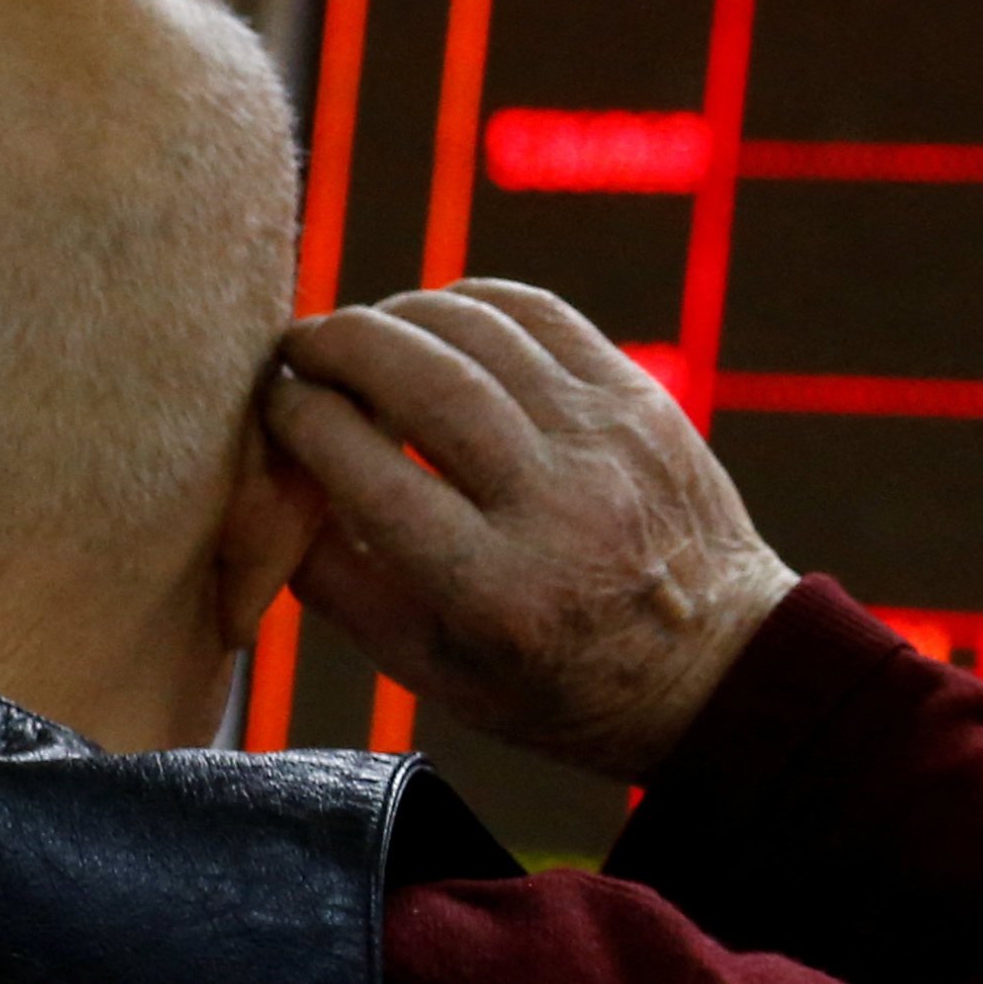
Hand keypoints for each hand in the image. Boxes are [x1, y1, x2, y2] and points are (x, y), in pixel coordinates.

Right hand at [263, 283, 797, 777]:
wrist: (715, 666)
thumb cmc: (553, 681)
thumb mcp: (430, 668)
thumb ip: (336, 579)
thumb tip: (267, 472)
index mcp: (497, 593)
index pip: (366, 472)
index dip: (299, 421)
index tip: (273, 406)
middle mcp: (558, 507)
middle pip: (421, 381)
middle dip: (338, 345)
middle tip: (297, 348)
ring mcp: (608, 441)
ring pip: (478, 330)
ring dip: (397, 314)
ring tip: (359, 336)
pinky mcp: (642, 398)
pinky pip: (539, 313)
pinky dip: (471, 302)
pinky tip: (438, 325)